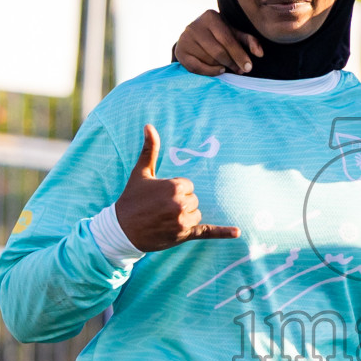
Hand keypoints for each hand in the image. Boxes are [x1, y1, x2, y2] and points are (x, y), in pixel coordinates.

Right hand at [114, 125, 240, 249]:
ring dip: (185, 216)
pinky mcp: (185, 235)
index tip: (159, 196)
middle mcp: (180, 203)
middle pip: (194, 200)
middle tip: (160, 209)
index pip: (188, 186)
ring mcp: (183, 221)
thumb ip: (150, 149)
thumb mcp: (140, 173)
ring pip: (197, 214)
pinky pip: (208, 232)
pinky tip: (237, 232)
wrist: (122, 230)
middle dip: (180, 203)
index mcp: (173, 186)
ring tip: (165, 219)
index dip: (175, 190)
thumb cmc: (131, 199)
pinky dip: (223, 232)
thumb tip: (149, 125)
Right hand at [174, 9, 263, 75]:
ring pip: (209, 61)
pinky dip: (210, 72)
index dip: (239, 55)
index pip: (227, 40)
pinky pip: (196, 68)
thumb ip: (249, 41)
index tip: (248, 68)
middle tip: (239, 70)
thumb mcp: (234, 34)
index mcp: (211, 17)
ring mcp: (185, 39)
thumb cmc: (219, 35)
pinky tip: (219, 70)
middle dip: (232, 63)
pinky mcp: (180, 51)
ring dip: (221, 67)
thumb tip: (260, 54)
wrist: (194, 36)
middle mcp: (195, 26)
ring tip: (227, 66)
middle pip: (218, 52)